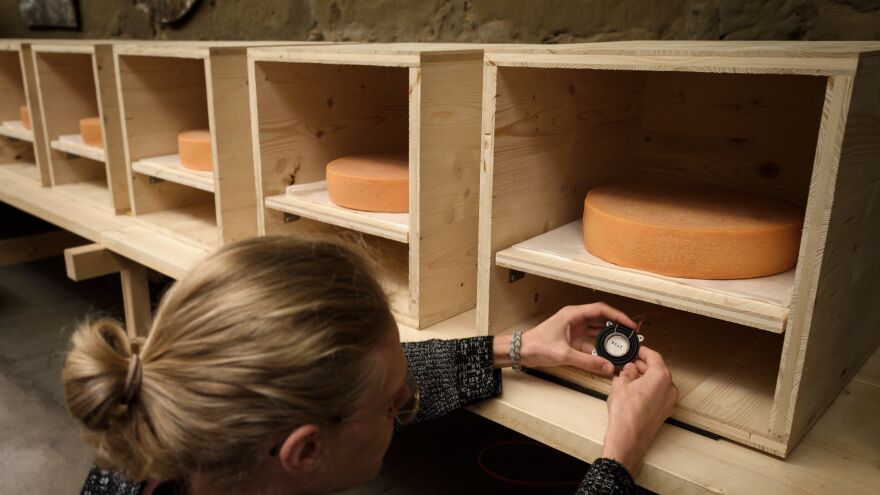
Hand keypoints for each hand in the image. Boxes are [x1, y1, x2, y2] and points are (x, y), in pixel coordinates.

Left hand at [522, 303, 638, 376]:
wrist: (520, 352)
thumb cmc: (537, 346)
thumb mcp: (564, 354)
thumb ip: (587, 362)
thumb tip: (609, 367)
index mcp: (573, 314)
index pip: (601, 310)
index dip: (618, 316)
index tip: (631, 325)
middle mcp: (575, 319)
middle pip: (602, 319)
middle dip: (617, 327)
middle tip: (631, 337)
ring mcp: (574, 329)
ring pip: (597, 331)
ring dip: (609, 338)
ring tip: (624, 346)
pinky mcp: (572, 340)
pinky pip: (591, 342)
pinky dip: (600, 348)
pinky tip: (609, 356)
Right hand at [599, 346, 677, 474]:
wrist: (628, 438)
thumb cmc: (626, 412)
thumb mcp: (620, 383)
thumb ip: (627, 371)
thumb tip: (630, 369)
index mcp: (661, 376)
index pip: (654, 356)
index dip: (642, 351)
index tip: (635, 349)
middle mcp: (670, 388)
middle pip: (657, 369)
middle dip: (642, 365)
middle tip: (628, 363)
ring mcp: (669, 401)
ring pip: (658, 382)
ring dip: (645, 377)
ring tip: (628, 377)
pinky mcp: (665, 412)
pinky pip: (658, 394)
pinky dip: (648, 389)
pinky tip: (633, 390)